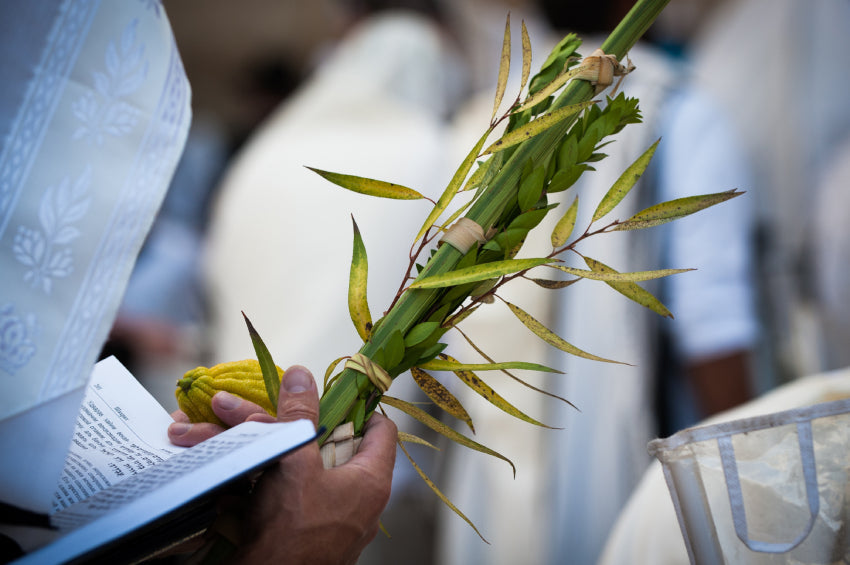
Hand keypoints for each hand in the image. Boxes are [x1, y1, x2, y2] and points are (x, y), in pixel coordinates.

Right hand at [169, 365, 397, 564]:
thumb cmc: (291, 532)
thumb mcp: (296, 462)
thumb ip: (300, 416)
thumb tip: (302, 375)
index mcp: (370, 480)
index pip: (381, 430)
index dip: (359, 407)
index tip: (330, 394)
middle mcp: (358, 501)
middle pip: (333, 446)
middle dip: (291, 426)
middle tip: (261, 412)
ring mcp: (333, 520)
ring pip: (303, 470)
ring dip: (267, 450)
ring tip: (229, 437)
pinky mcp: (306, 533)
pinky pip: (289, 495)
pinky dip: (264, 479)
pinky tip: (233, 468)